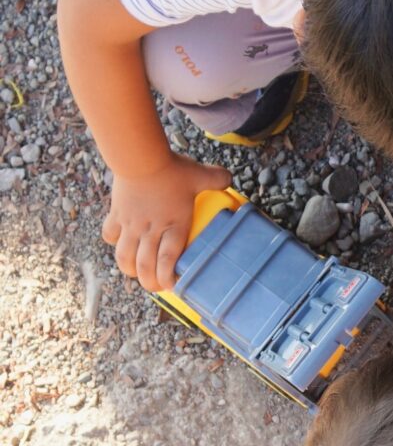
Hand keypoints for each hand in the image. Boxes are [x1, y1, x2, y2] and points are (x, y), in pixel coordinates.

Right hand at [102, 154, 230, 291]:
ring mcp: (131, 225)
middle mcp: (151, 230)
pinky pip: (110, 236)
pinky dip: (114, 243)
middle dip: (149, 283)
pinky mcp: (116, 215)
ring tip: (137, 272)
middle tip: (156, 287)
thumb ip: (217, 179)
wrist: (140, 158)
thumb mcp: (200, 175)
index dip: (167, 278)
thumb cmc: (172, 169)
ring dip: (130, 269)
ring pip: (124, 257)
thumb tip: (229, 179)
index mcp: (174, 225)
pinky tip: (120, 243)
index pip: (168, 261)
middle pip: (145, 266)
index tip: (172, 286)